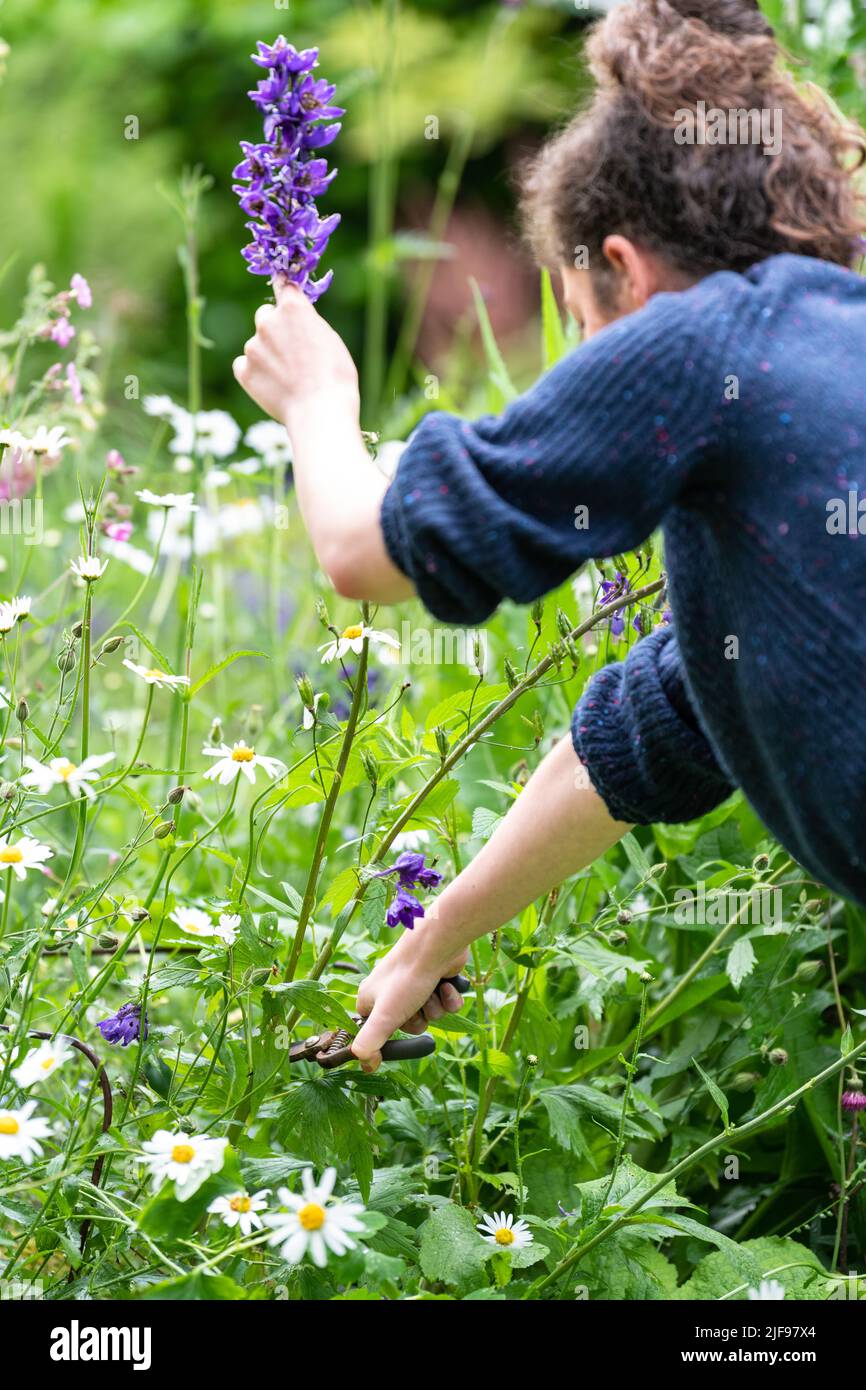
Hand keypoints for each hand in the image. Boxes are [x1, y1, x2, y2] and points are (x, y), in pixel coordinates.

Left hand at [232, 278, 358, 432]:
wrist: (319, 412)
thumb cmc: (335, 378)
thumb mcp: (330, 340)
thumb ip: (308, 324)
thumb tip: (298, 323)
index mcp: (293, 308)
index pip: (284, 286)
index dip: (285, 290)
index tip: (284, 292)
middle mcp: (268, 322)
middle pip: (265, 315)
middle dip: (275, 328)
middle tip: (291, 352)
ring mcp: (252, 347)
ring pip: (257, 344)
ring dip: (267, 354)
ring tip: (287, 378)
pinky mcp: (243, 371)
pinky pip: (244, 366)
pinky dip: (254, 373)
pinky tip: (272, 386)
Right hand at [352, 935, 468, 1073]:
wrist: (437, 945)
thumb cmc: (406, 979)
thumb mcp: (383, 1017)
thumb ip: (369, 1043)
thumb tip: (365, 1066)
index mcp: (371, 998)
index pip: (376, 1030)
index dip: (389, 1034)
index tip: (397, 1028)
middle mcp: (391, 990)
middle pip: (409, 1025)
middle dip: (418, 1019)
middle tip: (416, 1006)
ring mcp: (415, 983)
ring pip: (430, 1014)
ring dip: (435, 1007)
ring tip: (432, 990)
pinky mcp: (436, 978)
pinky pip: (446, 1003)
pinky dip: (449, 998)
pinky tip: (446, 986)